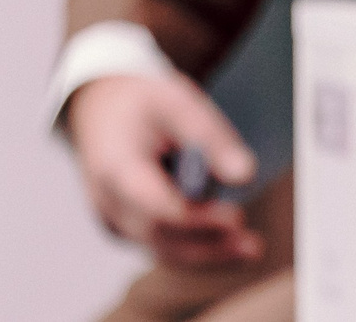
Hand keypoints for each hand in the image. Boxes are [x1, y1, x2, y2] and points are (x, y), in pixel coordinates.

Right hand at [66, 72, 260, 267]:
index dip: (196, 217)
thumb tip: (245, 176)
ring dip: (206, 254)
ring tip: (251, 249)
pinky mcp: (125, 226)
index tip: (237, 218)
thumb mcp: (177, 102)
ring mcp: (112, 218)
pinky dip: (193, 248)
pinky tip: (229, 246)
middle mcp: (107, 201)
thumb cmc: (144, 104)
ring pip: (159, 248)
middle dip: (207, 243)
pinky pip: (158, 244)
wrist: (101, 110)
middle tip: (254, 246)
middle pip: (158, 234)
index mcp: (115, 166)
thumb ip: (210, 136)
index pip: (153, 204)